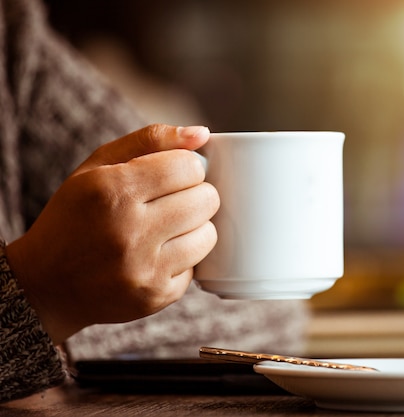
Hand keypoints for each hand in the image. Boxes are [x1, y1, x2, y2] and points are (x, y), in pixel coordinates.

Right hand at [6, 124, 218, 343]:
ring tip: (166, 228)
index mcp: (112, 191)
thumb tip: (202, 133)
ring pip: (209, 234)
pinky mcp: (155, 296)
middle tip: (171, 201)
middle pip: (206, 199)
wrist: (46, 285)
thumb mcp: (97, 167)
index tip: (173, 174)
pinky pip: (197, 267)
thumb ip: (151, 140)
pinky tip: (156, 256)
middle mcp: (129, 231)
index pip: (189, 167)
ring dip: (195, 227)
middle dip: (196, 195)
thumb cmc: (76, 216)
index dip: (187, 167)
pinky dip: (184, 259)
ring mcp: (143, 269)